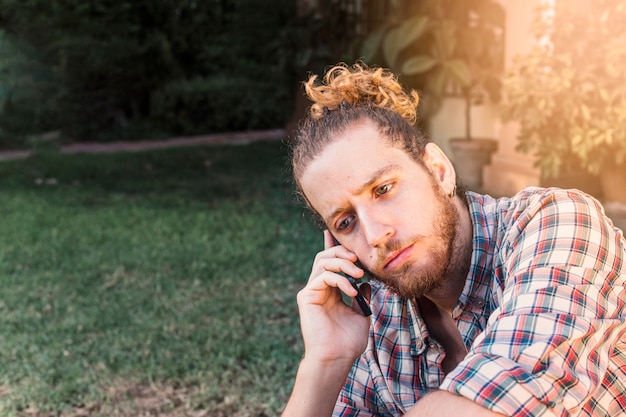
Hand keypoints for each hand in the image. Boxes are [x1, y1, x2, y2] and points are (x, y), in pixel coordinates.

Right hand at [296, 230, 370, 364]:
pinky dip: (339, 279)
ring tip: (358, 274)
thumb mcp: (361, 314)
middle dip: (342, 253)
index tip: (335, 233)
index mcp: (330, 291)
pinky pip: (322, 276)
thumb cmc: (348, 341)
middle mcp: (318, 288)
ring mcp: (311, 291)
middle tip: (358, 260)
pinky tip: (352, 290)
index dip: (333, 247)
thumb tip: (366, 283)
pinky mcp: (306, 296)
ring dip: (342, 263)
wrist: (336, 358)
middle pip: (325, 257)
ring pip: (322, 262)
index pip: (331, 264)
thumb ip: (362, 296)